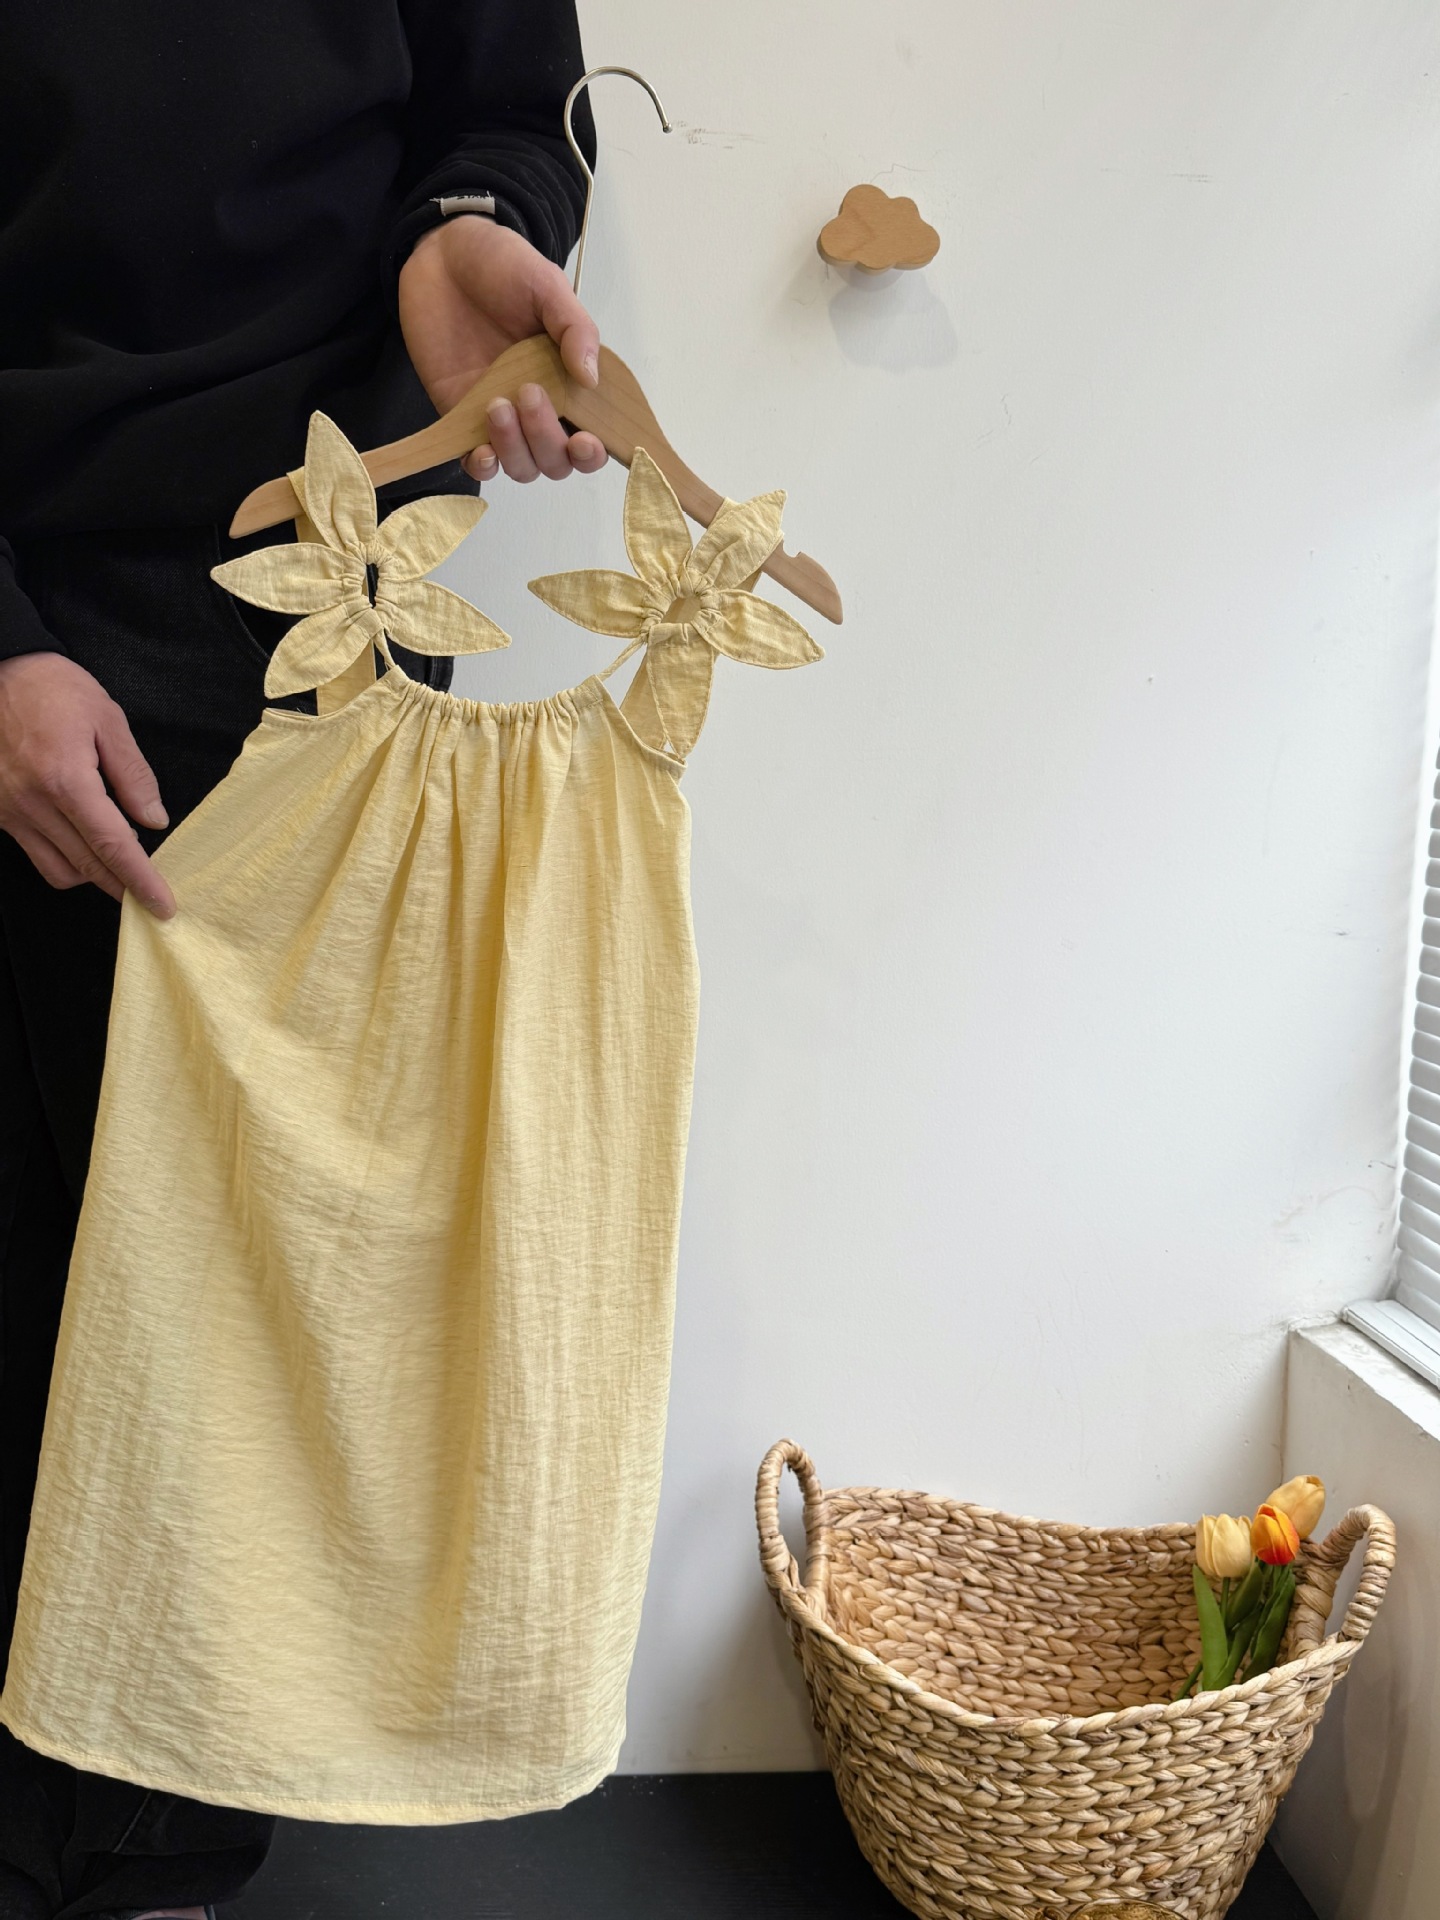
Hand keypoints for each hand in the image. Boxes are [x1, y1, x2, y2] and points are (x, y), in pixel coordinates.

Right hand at [0, 652, 174, 916]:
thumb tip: (155, 821)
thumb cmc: (53, 688)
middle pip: (87, 865)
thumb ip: (133, 775)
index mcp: (66, 779)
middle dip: (122, 887)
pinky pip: (35, 854)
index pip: (112, 846)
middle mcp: (33, 803)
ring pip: (59, 870)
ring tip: (118, 865)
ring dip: (93, 876)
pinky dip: (64, 861)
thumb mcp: (106, 719)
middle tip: (149, 897)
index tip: (162, 905)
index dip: (140, 880)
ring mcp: (10, 811)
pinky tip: (84, 846)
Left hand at [398, 216, 607, 485]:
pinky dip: (482, 465)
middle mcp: (541, 407)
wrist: (443, 254)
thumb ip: (574, 328)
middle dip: (547, 440)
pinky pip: (477, 461)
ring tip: (498, 405)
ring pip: (522, 465)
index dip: (592, 452)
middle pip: (556, 460)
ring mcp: (502, 416)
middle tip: (529, 393)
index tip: (584, 439)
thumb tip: (591, 378)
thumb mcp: (547, 286)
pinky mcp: (462, 416)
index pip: (592, 435)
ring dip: (516, 449)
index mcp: (571, 381)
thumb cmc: (502, 266)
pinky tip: (481, 449)